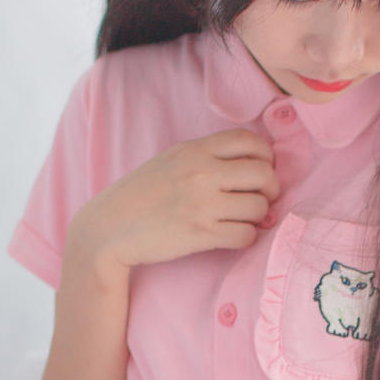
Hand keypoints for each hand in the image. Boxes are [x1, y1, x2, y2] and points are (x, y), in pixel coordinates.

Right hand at [67, 129, 280, 269]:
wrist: (109, 228)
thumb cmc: (140, 195)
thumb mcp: (171, 160)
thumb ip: (206, 156)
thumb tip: (251, 164)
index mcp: (194, 149)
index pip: (250, 141)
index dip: (265, 157)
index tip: (259, 170)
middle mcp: (201, 172)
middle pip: (264, 173)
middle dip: (270, 189)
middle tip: (260, 198)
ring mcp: (203, 203)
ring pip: (260, 207)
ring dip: (258, 217)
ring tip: (242, 219)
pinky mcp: (202, 234)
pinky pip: (247, 236)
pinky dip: (246, 238)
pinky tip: (232, 235)